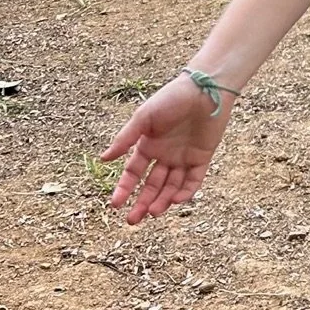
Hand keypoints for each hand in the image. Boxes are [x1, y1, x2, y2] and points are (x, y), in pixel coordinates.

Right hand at [102, 74, 235, 225]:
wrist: (205, 89)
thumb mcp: (144, 118)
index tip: (114, 205)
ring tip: (153, 213)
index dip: (124, 189)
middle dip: (142, 203)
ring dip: (162, 201)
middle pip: (152, 185)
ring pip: (171, 186)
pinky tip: (174, 200)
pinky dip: (185, 192)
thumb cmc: (171, 98)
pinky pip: (193, 180)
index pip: (133, 173)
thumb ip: (125, 139)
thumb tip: (103, 159)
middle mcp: (165, 154)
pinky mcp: (202, 158)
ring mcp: (184, 158)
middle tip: (133, 220)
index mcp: (148, 144)